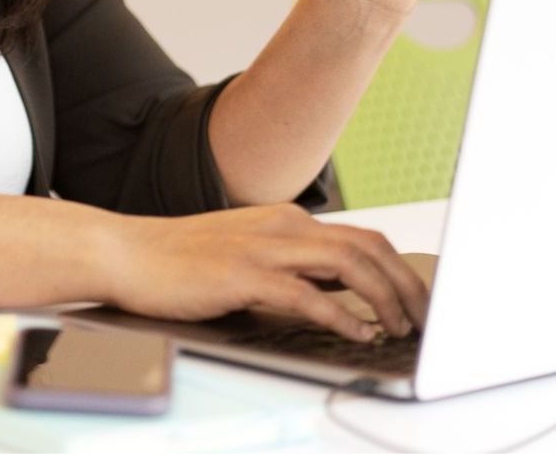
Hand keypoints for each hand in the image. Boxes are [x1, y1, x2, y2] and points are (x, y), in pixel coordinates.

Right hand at [105, 205, 427, 340]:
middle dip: (408, 285)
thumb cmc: (185, 261)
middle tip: (425, 321)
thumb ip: (295, 269)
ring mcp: (265, 247)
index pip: (365, 239)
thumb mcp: (251, 256)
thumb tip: (347, 300)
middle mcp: (284, 227)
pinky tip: (356, 333)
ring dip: (385, 298)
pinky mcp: (244, 274)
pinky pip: (307, 294)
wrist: (130, 253)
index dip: (401, 271)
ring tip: (399, 328)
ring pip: (349, 264)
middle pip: (369, 247)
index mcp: (288, 221)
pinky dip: (341, 316)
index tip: (421, 303)